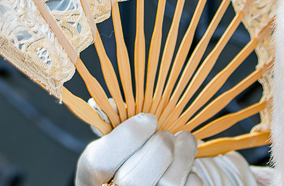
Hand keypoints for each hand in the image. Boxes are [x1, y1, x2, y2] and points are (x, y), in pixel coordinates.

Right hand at [74, 114, 260, 185]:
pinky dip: (192, 174)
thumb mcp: (116, 143)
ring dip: (183, 155)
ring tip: (186, 140)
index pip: (98, 161)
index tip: (149, 119)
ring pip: (167, 184)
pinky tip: (185, 167)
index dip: (127, 137)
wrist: (153, 180)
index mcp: (91, 177)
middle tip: (167, 134)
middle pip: (132, 179)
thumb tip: (114, 105)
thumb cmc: (133, 158)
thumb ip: (114, 125)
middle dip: (158, 148)